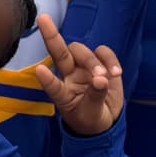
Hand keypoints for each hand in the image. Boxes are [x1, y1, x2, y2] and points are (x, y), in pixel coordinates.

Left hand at [31, 16, 123, 134]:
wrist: (106, 120)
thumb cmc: (91, 118)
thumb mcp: (92, 114)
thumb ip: (95, 97)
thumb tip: (101, 79)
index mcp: (62, 94)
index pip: (52, 86)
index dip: (47, 80)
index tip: (40, 72)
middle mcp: (69, 77)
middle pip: (60, 54)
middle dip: (52, 36)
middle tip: (61, 37)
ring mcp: (85, 68)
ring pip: (82, 51)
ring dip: (93, 62)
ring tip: (103, 78)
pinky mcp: (102, 64)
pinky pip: (103, 52)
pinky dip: (109, 59)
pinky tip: (115, 73)